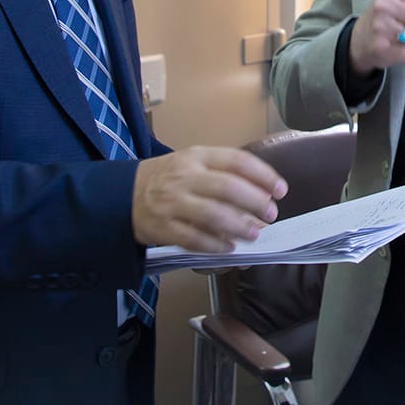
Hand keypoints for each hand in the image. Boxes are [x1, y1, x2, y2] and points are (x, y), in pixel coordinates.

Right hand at [132, 145, 287, 252]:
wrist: (124, 194)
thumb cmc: (168, 178)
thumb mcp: (193, 163)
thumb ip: (223, 174)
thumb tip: (262, 195)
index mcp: (197, 156)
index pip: (236, 161)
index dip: (263, 176)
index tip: (280, 190)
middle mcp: (185, 176)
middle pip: (228, 187)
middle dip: (255, 202)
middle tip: (270, 214)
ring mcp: (172, 202)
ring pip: (212, 214)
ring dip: (238, 226)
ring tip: (254, 234)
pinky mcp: (162, 227)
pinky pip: (193, 238)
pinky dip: (214, 245)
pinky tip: (229, 247)